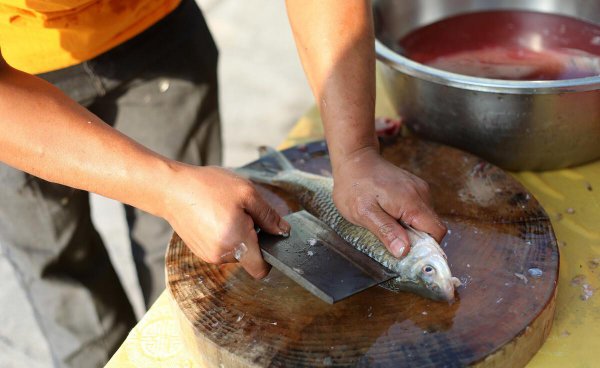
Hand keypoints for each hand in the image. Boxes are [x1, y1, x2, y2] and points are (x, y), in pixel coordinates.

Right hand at [160, 164, 289, 278]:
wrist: (171, 189)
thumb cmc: (209, 187)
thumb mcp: (247, 193)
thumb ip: (269, 216)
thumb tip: (283, 231)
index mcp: (237, 242)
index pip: (261, 270)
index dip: (270, 257)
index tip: (268, 238)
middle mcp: (221, 255)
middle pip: (249, 257)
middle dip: (252, 238)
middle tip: (242, 213)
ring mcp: (208, 255)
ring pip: (235, 252)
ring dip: (237, 236)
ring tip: (225, 211)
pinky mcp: (200, 250)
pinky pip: (221, 248)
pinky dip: (224, 235)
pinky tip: (215, 216)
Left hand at [332, 147, 445, 257]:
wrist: (354, 158)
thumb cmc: (354, 185)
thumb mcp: (364, 213)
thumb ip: (386, 231)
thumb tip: (404, 251)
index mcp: (412, 202)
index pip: (437, 231)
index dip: (426, 247)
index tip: (408, 252)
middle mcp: (421, 194)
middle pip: (432, 226)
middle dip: (416, 238)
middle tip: (391, 238)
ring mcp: (419, 188)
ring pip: (425, 219)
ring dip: (410, 227)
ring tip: (386, 222)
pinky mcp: (413, 187)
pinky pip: (418, 209)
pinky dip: (407, 217)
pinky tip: (388, 212)